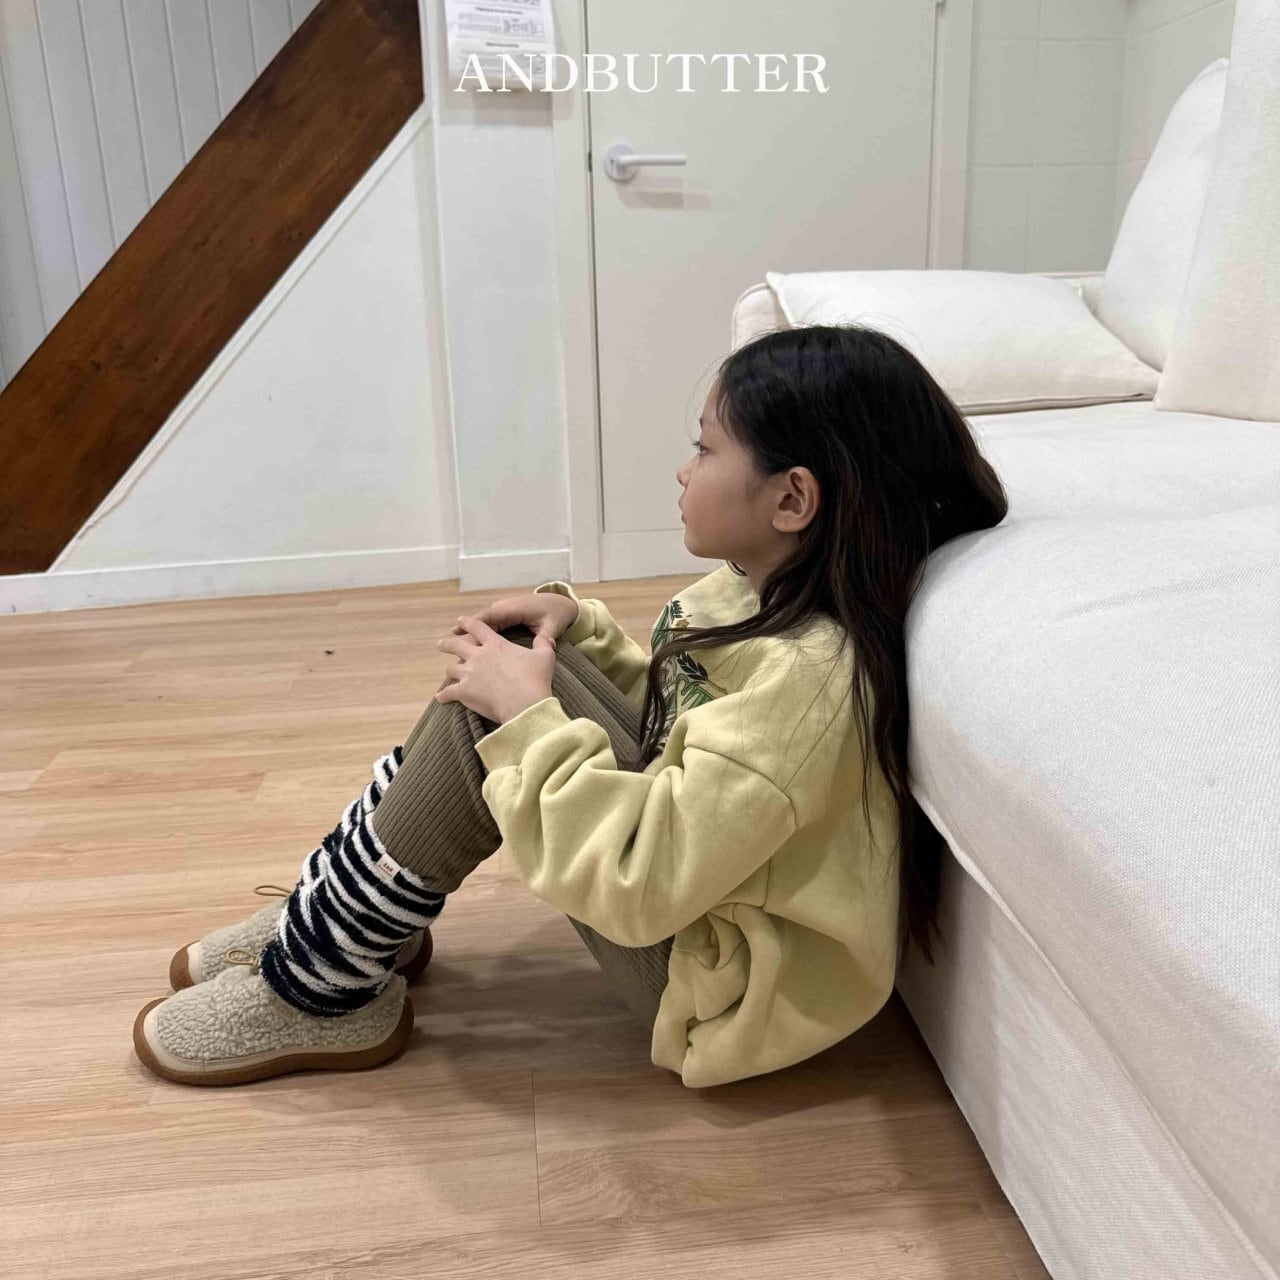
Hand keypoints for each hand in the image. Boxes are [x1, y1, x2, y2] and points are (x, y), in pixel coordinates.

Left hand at [434, 616, 557, 724]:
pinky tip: (440, 698)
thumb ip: (543, 644)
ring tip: (448, 672)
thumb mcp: (545, 656)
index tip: (460, 621)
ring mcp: (469, 673)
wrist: (525, 704)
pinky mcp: (464, 692)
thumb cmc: (535, 679)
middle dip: (447, 644)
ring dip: (450, 670)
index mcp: (495, 644)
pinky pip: (448, 692)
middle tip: (441, 644)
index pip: (477, 627)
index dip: (467, 623)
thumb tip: (545, 637)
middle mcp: (478, 656)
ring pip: (451, 669)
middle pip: (456, 645)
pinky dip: (444, 695)